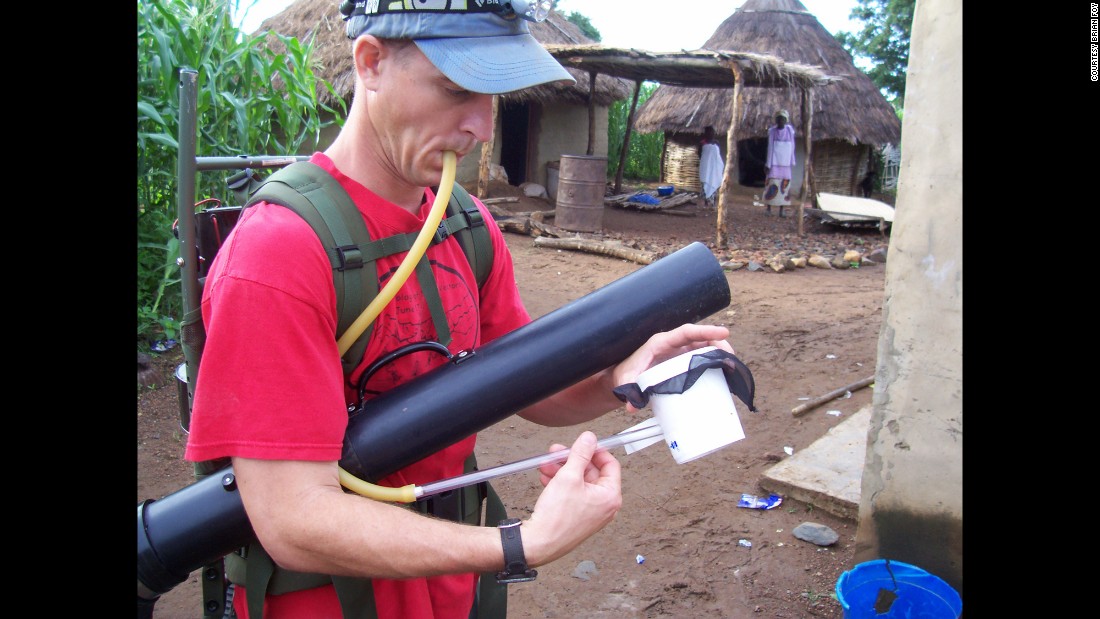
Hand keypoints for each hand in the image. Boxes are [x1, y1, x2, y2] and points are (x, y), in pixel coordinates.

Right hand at [522, 431, 621, 566]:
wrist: (538, 542)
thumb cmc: (557, 517)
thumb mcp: (569, 476)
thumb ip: (581, 454)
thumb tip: (590, 438)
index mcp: (610, 496)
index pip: (610, 464)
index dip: (595, 451)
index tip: (582, 444)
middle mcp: (604, 506)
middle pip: (591, 472)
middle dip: (571, 460)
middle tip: (557, 452)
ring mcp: (591, 513)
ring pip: (579, 482)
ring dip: (562, 470)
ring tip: (546, 464)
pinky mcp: (577, 517)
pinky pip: (572, 494)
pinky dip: (560, 483)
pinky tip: (546, 478)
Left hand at [611, 323, 732, 412]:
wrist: (620, 378)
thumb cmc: (623, 375)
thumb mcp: (625, 381)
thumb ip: (628, 391)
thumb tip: (633, 406)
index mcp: (661, 343)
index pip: (686, 332)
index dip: (706, 331)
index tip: (724, 332)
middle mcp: (672, 345)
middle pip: (699, 338)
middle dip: (718, 343)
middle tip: (731, 357)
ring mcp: (677, 353)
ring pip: (702, 348)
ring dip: (718, 353)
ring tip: (731, 366)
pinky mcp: (680, 363)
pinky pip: (700, 358)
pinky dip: (713, 363)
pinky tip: (723, 373)